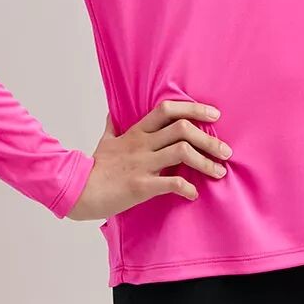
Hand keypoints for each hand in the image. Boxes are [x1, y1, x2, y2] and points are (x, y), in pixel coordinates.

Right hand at [67, 100, 229, 219]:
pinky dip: (187, 188)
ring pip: (182, 153)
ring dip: (206, 162)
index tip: (214, 116)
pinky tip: (194, 194)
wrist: (77, 190)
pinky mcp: (140, 186)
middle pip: (182, 130)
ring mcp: (142, 164)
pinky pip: (170, 183)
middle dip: (209, 139)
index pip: (168, 110)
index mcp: (137, 132)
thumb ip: (113, 126)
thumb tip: (111, 113)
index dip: (194, 109)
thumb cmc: (94, 167)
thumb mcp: (104, 141)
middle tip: (226, 151)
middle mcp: (142, 144)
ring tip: (220, 172)